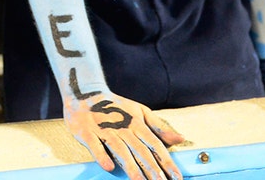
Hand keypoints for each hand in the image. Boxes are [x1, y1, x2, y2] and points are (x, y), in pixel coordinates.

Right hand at [65, 91, 184, 179]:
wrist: (84, 93)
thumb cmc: (116, 107)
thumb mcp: (140, 112)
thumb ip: (159, 127)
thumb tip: (180, 139)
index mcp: (137, 124)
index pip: (155, 145)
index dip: (166, 161)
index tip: (176, 177)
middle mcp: (122, 128)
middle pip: (140, 150)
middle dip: (151, 169)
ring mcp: (104, 130)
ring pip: (119, 150)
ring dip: (130, 166)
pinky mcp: (86, 132)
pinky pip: (95, 145)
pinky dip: (101, 156)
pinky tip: (109, 167)